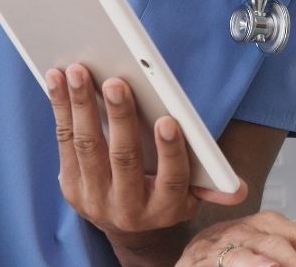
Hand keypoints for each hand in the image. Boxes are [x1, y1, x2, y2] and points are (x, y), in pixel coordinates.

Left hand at [46, 64, 247, 237]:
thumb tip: (237, 189)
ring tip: (77, 71)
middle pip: (124, 159)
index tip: (168, 121)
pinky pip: (65, 142)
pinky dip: (61, 108)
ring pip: (88, 147)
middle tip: (114, 82)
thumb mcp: (193, 192)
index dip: (171, 151)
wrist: (129, 224)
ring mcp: (95, 199)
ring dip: (80, 106)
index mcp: (166, 207)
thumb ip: (211, 184)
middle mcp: (128, 209)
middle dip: (120, 118)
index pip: (172, 179)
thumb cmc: (166, 190)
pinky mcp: (70, 187)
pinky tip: (57, 81)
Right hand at [175, 213, 295, 266]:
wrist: (195, 255)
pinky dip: (244, 265)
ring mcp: (222, 246)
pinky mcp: (201, 262)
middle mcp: (245, 230)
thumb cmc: (237, 247)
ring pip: (248, 254)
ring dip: (268, 263)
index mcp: (266, 223)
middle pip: (276, 243)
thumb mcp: (270, 238)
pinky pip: (221, 264)